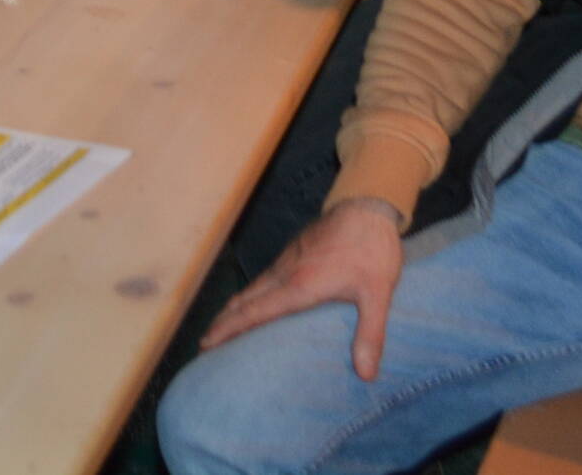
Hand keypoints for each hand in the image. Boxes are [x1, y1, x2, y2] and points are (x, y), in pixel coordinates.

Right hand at [201, 196, 405, 378]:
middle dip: (222, 323)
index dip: (229, 329)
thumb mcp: (377, 294)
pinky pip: (263, 279)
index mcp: (299, 286)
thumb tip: (367, 376)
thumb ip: (370, 334)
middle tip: (204, 345)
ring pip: (252, 288)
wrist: (368, 206)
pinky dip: (250, 295)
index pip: (254, 311)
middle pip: (244, 300)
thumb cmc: (372, 250)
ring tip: (222, 328)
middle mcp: (285, 273)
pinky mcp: (293, 253)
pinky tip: (255, 302)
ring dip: (234, 309)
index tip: (206, 343)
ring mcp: (287, 261)